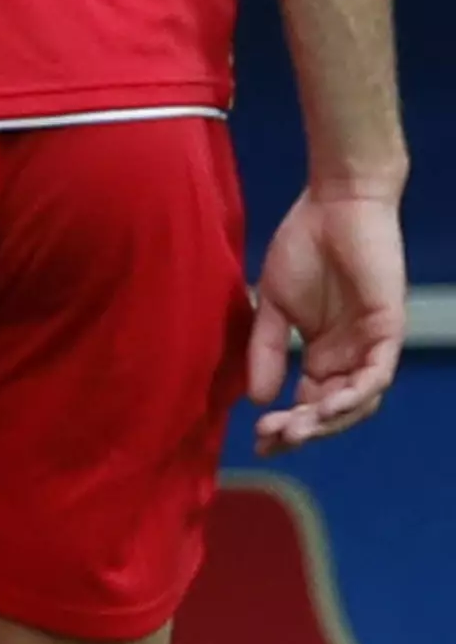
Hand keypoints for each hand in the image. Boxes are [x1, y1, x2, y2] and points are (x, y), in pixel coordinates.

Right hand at [247, 187, 406, 453]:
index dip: (286, 425)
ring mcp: (371, 347)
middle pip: (333, 411)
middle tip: (270, 437)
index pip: (309, 404)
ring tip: (294, 428)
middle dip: (303, 430)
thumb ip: (265, 349)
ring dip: (328, 420)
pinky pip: (376, 376)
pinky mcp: (389, 331)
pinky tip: (323, 405)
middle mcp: (350, 358)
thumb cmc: (303, 245)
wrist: (334, 204)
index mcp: (323, 354)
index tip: (256, 439)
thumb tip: (254, 398)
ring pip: (358, 402)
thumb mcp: (271, 304)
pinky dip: (353, 395)